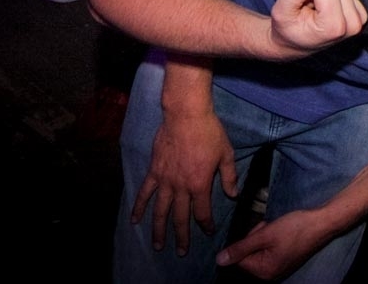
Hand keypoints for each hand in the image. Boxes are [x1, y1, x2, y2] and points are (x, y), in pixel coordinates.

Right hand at [131, 107, 237, 254]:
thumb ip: (230, 176)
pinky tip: (134, 220)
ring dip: (158, 230)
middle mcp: (181, 187)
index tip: (208, 231)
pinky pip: (144, 193)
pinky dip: (138, 207)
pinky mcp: (154, 171)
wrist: (186, 115)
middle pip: (180, 217)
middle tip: (181, 252)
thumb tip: (233, 194)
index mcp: (200, 184)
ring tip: (157, 245)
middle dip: (181, 236)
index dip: (206, 224)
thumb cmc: (209, 132)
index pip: (202, 212)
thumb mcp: (226, 153)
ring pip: (160, 211)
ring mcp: (165, 180)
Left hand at [217, 210, 331, 279]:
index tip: (261, 230)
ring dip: (265, 236)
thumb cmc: (295, 228)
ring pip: (260, 249)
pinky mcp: (286, 260)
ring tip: (279, 227)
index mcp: (263, 271)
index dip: (248, 239)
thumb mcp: (265, 235)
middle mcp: (270, 274)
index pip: (240, 258)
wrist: (322, 223)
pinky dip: (273, 238)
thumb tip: (219, 260)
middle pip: (249, 254)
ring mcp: (279, 267)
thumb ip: (241, 248)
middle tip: (271, 227)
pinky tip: (284, 231)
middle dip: (256, 237)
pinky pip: (270, 249)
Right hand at [268, 0, 367, 57]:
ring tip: (316, 8)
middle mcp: (352, 25)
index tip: (303, 7)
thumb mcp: (280, 12)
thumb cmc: (288, 28)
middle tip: (309, 7)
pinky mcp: (361, 15)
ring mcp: (359, 20)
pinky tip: (325, 8)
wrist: (295, 43)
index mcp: (334, 27)